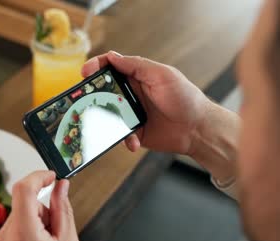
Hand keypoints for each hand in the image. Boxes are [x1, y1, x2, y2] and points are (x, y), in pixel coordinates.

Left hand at [0, 171, 78, 240]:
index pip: (23, 189)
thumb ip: (63, 210)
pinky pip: (6, 233)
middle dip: (40, 212)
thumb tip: (61, 186)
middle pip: (23, 206)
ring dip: (29, 225)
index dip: (38, 176)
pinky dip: (19, 236)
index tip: (50, 176)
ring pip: (15, 219)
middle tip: (51, 233)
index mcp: (24, 237)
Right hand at [81, 51, 211, 154]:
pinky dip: (124, 139)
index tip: (85, 72)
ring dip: (105, 120)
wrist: (197, 129)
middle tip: (85, 101)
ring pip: (106, 115)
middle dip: (91, 96)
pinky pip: (118, 135)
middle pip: (102, 91)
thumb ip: (137, 65)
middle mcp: (130, 94)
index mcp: (136, 77)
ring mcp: (129, 114)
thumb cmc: (185, 98)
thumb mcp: (163, 75)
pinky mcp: (132, 132)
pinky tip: (133, 141)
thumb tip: (112, 57)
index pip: (110, 67)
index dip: (95, 67)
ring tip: (110, 124)